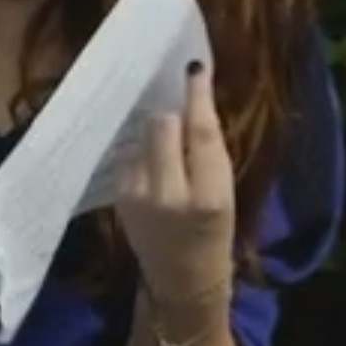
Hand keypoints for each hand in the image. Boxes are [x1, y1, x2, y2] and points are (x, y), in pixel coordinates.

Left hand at [115, 60, 236, 296]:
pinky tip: (151, 161)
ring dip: (155, 130)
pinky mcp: (119, 194)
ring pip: (142, 135)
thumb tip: (193, 102)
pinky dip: (141, 150)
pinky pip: (129, 153)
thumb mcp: (226, 194)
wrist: (180, 277)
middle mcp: (169, 192)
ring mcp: (138, 193)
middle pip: (162, 124)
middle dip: (172, 113)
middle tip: (180, 114)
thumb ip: (208, 153)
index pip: (200, 132)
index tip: (194, 68)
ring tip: (166, 143)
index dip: (197, 96)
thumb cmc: (214, 233)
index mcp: (209, 194)